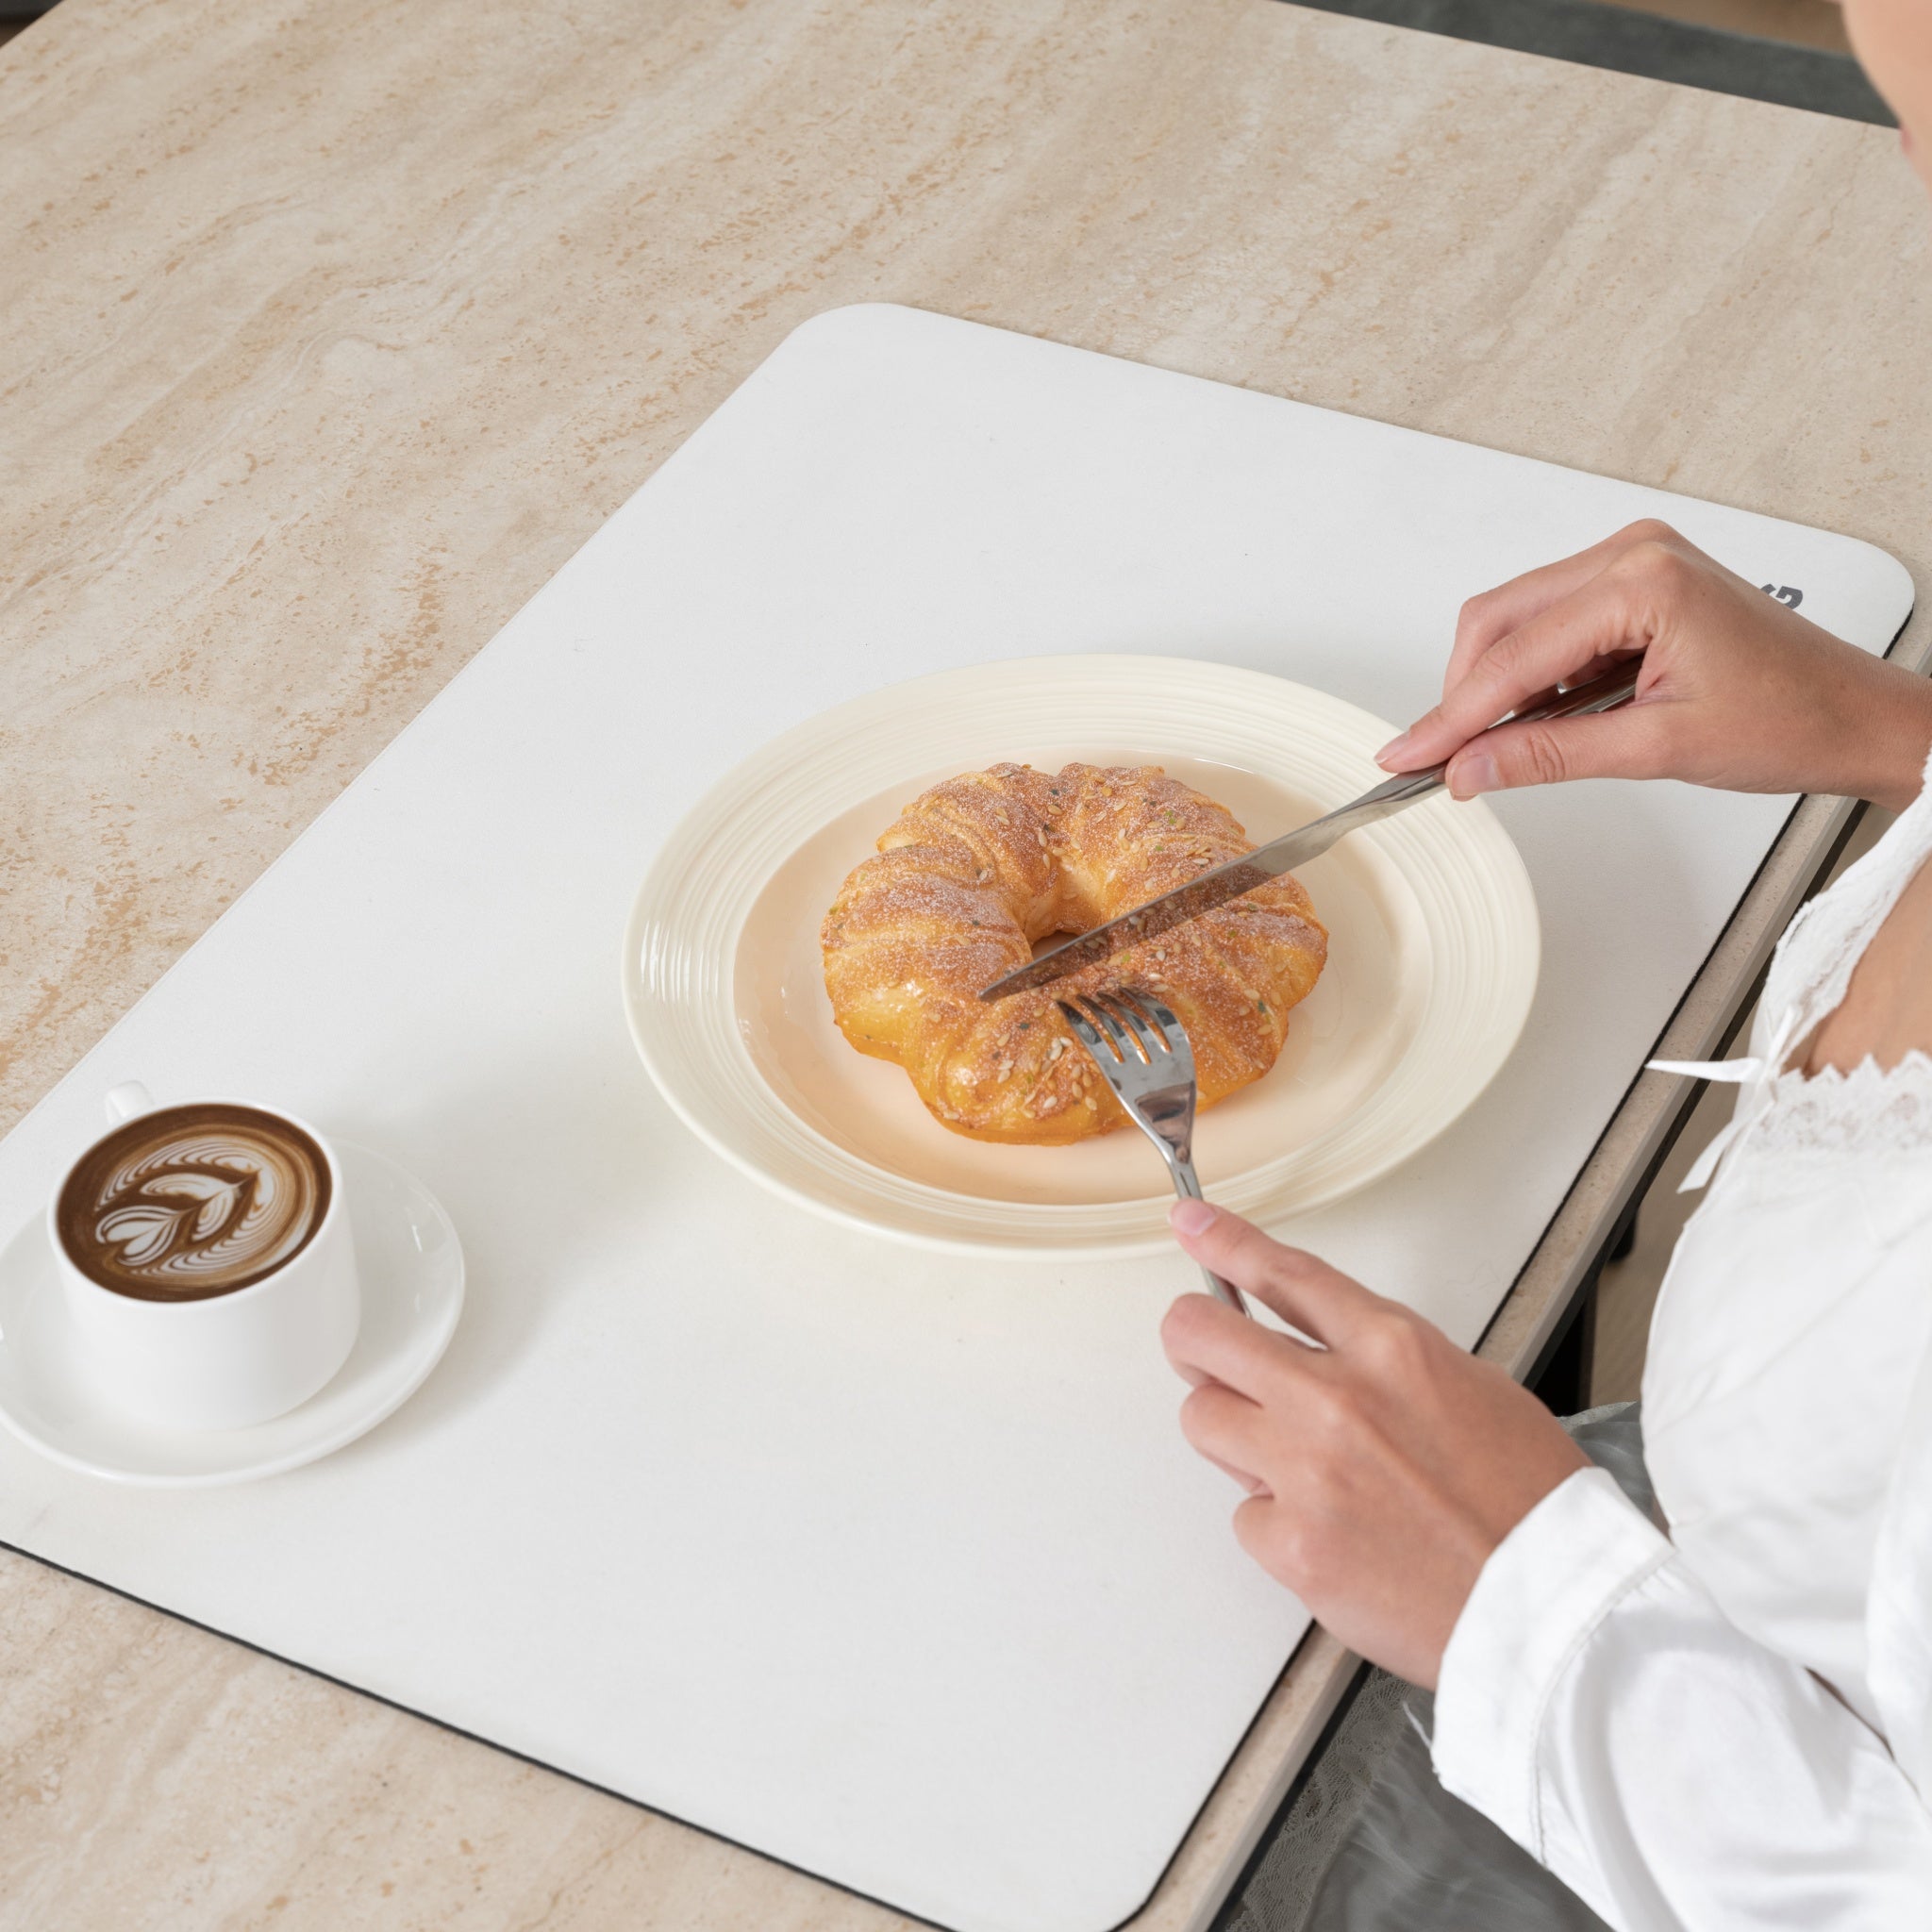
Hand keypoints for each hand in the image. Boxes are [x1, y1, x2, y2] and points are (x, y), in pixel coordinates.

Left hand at [1161, 1200, 1587, 1690]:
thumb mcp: (1472, 1387)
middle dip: (1192, 1336)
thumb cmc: (1532, 1506)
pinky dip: (1274, 1522)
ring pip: (1202, 1419)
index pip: (1283, 1274)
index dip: (1224, 1243)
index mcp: (1392, 1349)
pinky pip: (1244, 1513)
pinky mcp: (1290, 1544)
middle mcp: (1337, 1400)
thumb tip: (1321, 1353)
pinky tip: (1329, 1534)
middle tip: (1200, 1351)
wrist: (1554, 1609)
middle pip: (1203, 1336)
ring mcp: (1306, 1472)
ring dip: (1232, 1433)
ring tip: (1291, 1463)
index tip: (1192, 1226)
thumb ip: (1383, 1361)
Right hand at [1375, 520, 1931, 812]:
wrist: (1855, 716)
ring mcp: (1634, 562)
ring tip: (1499, 747)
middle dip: (1464, 694)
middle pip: (1498, 621)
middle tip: (1441, 759)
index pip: (1514, 656)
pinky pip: (1552, 622)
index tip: (1409, 757)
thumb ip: (1549, 756)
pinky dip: (1533, 675)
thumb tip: (1471, 768)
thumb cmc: (1791, 718)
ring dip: (1498, 686)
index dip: (1451, 716)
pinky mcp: (1635, 582)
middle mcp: (1633, 554)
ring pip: (1518, 620)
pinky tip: (1540, 719)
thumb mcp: (1656, 749)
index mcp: (1642, 580)